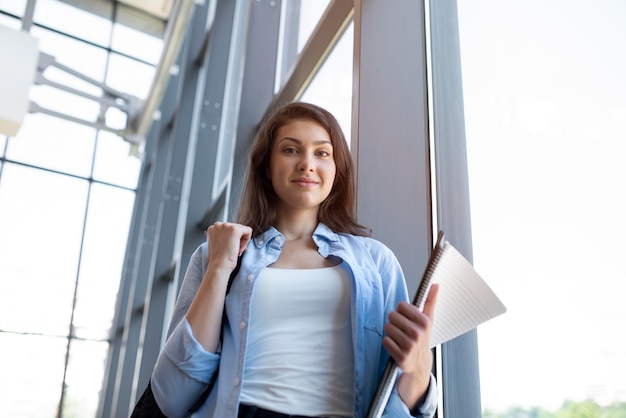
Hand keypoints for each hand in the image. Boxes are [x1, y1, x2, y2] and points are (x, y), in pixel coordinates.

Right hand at [205, 222, 251, 271]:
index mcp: (213, 228)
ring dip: (242, 241)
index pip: (229, 229)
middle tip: (232, 250)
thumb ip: (223, 237)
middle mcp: (218, 225)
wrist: (219, 266)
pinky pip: (248, 231)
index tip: (228, 248)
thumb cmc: (218, 259)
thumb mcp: (218, 244)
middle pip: (237, 228)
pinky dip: (247, 241)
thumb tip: (234, 237)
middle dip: (237, 240)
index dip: (231, 239)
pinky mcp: (235, 229)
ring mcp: (226, 226)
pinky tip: (239, 248)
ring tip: (235, 250)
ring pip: (243, 230)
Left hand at [383, 284, 438, 406]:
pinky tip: (396, 347)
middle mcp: (418, 333)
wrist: (420, 364)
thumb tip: (435, 284)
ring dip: (391, 333)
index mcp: (425, 322)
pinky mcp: (401, 357)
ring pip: (387, 328)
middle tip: (402, 330)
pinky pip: (385, 341)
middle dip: (394, 322)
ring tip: (399, 338)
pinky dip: (388, 343)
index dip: (401, 312)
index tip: (407, 319)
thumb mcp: (428, 319)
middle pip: (392, 315)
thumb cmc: (422, 338)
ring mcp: (410, 346)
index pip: (401, 305)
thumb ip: (430, 300)